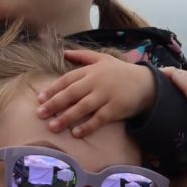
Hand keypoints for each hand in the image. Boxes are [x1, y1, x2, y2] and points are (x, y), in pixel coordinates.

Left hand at [36, 48, 154, 136]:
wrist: (146, 83)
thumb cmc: (120, 72)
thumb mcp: (102, 59)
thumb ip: (82, 56)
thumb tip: (64, 52)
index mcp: (91, 71)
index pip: (67, 80)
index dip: (53, 89)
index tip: (39, 99)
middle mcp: (97, 82)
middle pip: (71, 93)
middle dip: (54, 104)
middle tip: (40, 114)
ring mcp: (106, 95)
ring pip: (83, 107)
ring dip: (67, 117)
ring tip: (53, 126)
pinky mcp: (116, 108)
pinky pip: (99, 119)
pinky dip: (87, 126)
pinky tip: (76, 134)